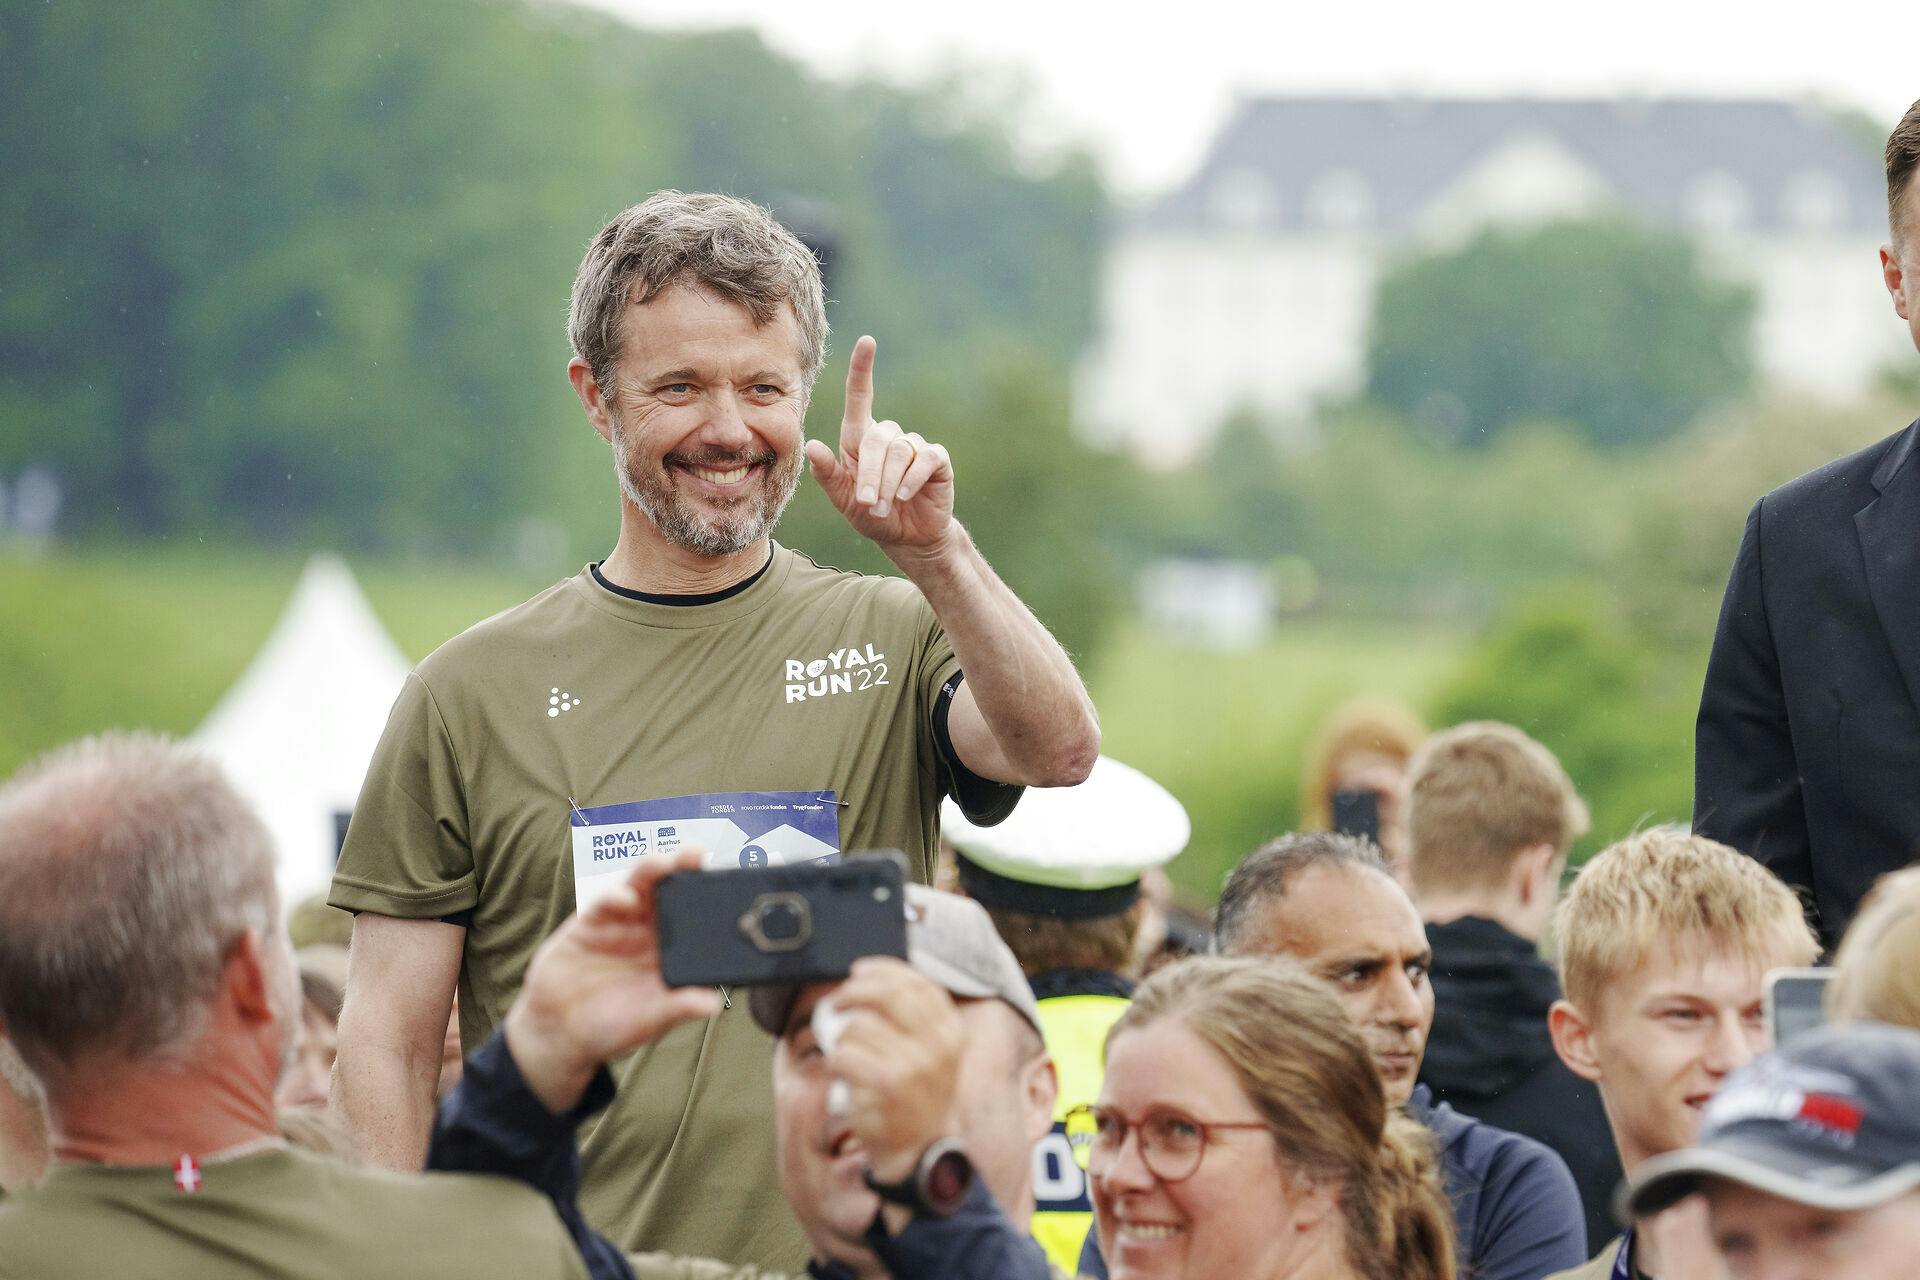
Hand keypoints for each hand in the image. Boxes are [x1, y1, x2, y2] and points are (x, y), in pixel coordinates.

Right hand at [503, 848, 722, 1112]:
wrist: (560, 1033)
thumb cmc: (612, 1027)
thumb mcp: (650, 1020)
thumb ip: (677, 1007)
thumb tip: (714, 1004)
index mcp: (672, 949)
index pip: (695, 916)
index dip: (709, 896)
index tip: (727, 882)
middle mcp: (649, 929)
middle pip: (670, 890)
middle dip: (683, 868)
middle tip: (697, 853)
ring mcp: (620, 922)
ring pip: (639, 887)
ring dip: (651, 871)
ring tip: (663, 862)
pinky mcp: (589, 923)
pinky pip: (604, 903)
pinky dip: (615, 897)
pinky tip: (626, 899)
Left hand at [805, 336, 954, 554]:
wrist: (907, 538)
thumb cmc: (872, 516)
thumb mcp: (843, 500)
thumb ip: (828, 475)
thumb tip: (812, 446)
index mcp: (860, 439)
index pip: (860, 397)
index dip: (862, 369)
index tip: (867, 341)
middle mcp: (887, 436)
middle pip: (876, 438)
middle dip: (869, 473)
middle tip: (868, 503)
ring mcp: (914, 446)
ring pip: (899, 451)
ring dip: (888, 483)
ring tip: (885, 507)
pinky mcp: (936, 460)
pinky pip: (924, 459)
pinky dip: (911, 479)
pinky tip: (905, 496)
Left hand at [822, 956, 963, 1183]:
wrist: (921, 1154)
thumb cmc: (919, 1098)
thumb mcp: (934, 1054)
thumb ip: (915, 1018)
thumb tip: (872, 978)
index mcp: (951, 1031)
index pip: (917, 983)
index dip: (883, 970)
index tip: (859, 971)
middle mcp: (938, 1045)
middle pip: (887, 995)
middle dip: (854, 992)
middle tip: (837, 1002)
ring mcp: (914, 1065)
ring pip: (858, 1027)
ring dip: (842, 1039)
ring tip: (849, 1057)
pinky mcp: (886, 1085)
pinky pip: (844, 1055)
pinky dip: (836, 1062)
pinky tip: (844, 1074)